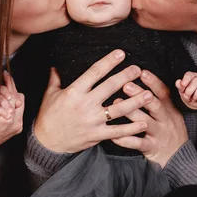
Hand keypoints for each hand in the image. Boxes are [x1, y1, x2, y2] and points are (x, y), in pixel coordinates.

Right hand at [0, 71, 24, 152]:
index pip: (10, 95)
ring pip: (21, 102)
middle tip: (6, 77)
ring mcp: (17, 126)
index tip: (4, 74)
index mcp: (3, 119)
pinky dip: (15, 104)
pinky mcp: (18, 128)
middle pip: (17, 97)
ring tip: (6, 89)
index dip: (7, 83)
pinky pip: (20, 110)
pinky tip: (8, 99)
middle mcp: (14, 123)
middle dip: (11, 86)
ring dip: (13, 95)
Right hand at [33, 50, 152, 153]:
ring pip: (118, 109)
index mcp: (74, 92)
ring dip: (135, 101)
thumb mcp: (50, 95)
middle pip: (110, 87)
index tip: (121, 53)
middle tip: (138, 69)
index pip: (94, 72)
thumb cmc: (48, 117)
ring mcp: (92, 120)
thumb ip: (55, 79)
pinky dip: (131, 128)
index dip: (108, 62)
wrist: (47, 143)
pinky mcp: (97, 135)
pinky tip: (143, 122)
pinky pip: (117, 131)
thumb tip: (55, 66)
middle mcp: (85, 104)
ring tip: (148, 94)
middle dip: (126, 76)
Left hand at [111, 70, 188, 167]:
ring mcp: (158, 134)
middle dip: (139, 95)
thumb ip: (160, 99)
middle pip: (154, 105)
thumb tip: (144, 78)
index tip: (142, 72)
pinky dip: (124, 139)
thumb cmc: (170, 130)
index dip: (153, 82)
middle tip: (126, 85)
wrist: (179, 158)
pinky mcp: (151, 147)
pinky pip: (137, 143)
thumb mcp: (171, 113)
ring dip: (130, 113)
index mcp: (170, 110)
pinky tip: (113, 134)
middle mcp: (165, 120)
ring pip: (144, 123)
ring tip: (116, 103)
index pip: (163, 93)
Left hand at [176, 72, 196, 109]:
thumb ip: (179, 85)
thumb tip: (178, 82)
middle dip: (189, 91)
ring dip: (195, 95)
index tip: (183, 84)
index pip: (189, 75)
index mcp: (191, 76)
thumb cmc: (187, 92)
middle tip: (186, 96)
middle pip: (196, 81)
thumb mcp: (181, 89)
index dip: (186, 79)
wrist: (193, 100)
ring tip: (192, 99)